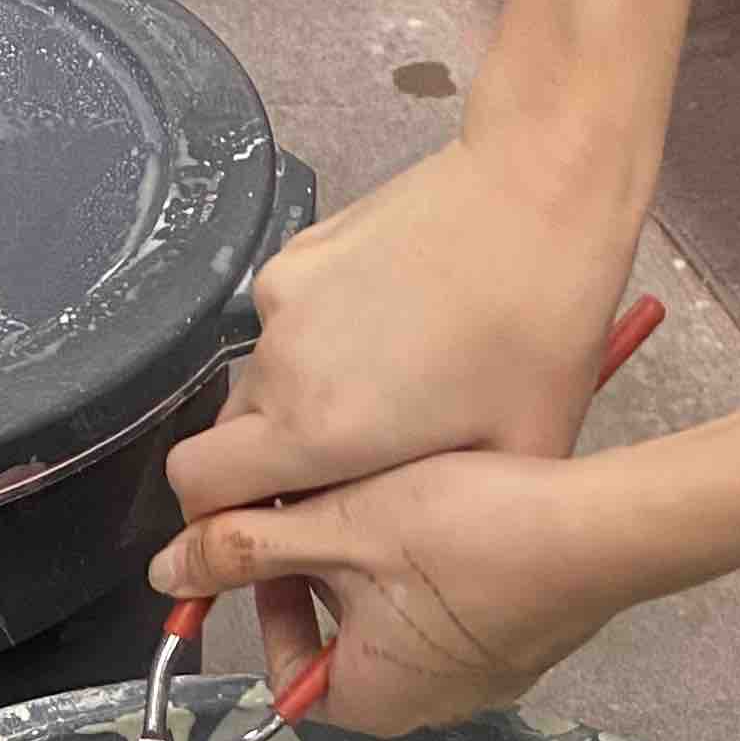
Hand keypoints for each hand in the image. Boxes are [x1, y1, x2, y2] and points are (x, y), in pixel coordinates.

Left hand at [150, 452, 623, 737]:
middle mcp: (427, 708)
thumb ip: (246, 547)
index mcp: (371, 702)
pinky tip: (448, 513)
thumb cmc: (474, 536)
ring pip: (397, 621)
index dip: (271, 603)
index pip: (287, 674)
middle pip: (341, 644)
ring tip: (390, 499)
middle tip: (333, 507)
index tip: (276, 546)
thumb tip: (173, 568)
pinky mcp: (521, 644)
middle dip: (326, 573)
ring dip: (379, 563)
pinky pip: (453, 612)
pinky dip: (435, 569)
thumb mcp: (337, 529)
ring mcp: (482, 681)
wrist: (601, 529)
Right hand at [168, 136, 648, 528]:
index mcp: (315, 430)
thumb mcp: (510, 460)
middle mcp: (280, 364)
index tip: (262, 531)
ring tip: (385, 396)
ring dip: (299, 407)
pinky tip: (391, 332)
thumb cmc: (539, 328)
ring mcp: (283, 299)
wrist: (541, 188)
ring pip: (260, 382)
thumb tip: (383, 551)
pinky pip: (286, 325)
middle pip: (223, 441)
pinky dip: (321, 345)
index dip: (215, 520)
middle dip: (262, 472)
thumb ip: (425, 518)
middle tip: (339, 475)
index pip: (198, 491)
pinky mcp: (301, 251)